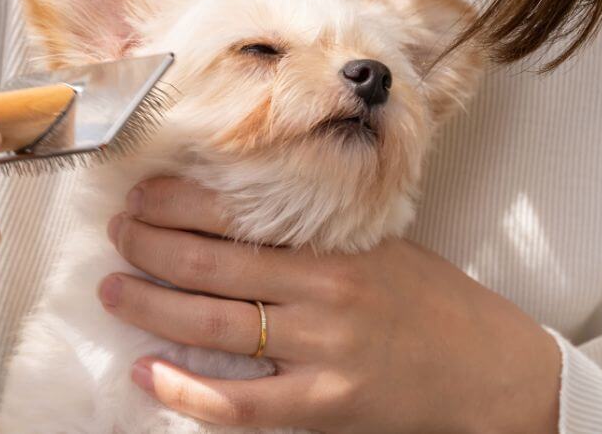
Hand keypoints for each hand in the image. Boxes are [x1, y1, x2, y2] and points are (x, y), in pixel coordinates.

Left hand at [98, 176, 561, 433]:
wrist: (487, 369)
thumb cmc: (431, 300)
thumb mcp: (379, 245)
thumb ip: (315, 233)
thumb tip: (233, 213)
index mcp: (336, 245)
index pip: (238, 214)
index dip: (178, 203)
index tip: (142, 195)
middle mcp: (325, 293)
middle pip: (213, 266)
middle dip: (151, 247)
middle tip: (117, 235)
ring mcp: (322, 353)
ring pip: (214, 327)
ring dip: (152, 307)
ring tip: (114, 290)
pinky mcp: (323, 406)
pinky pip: (239, 403)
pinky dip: (185, 389)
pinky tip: (149, 373)